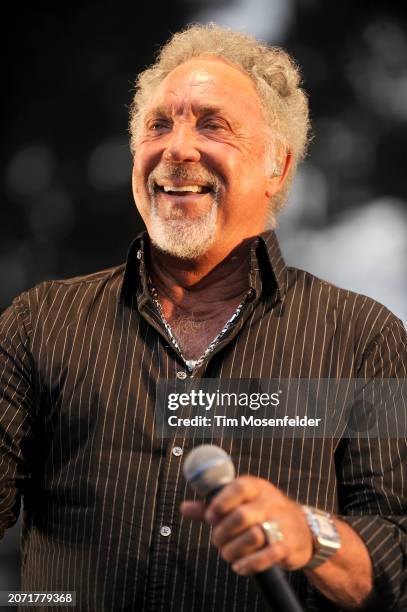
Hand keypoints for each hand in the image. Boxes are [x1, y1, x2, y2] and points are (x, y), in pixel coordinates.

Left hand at [180, 475, 313, 575]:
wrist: (303, 529)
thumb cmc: (263, 512)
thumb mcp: (241, 502)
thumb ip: (213, 506)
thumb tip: (184, 508)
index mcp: (257, 487)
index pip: (238, 488)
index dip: (220, 503)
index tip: (210, 518)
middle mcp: (271, 503)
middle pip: (243, 515)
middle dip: (223, 532)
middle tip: (217, 540)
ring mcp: (281, 524)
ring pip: (253, 537)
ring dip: (233, 549)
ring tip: (227, 553)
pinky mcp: (288, 546)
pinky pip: (267, 556)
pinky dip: (248, 564)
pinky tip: (238, 566)